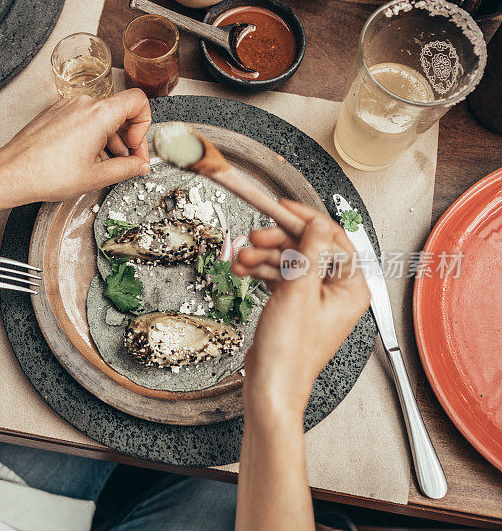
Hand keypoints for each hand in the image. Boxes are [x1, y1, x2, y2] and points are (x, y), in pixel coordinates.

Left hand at [0, 89, 151, 206]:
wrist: (13, 173)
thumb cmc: (47, 174)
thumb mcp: (96, 177)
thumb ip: (126, 168)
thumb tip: (140, 165)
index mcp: (99, 114)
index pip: (138, 101)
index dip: (144, 125)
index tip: (134, 147)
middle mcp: (84, 103)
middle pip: (120, 112)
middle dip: (127, 138)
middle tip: (126, 162)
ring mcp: (68, 106)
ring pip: (101, 117)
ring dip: (109, 140)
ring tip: (103, 165)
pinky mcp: (55, 113)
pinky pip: (83, 119)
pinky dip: (91, 136)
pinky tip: (85, 159)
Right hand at [233, 200, 369, 414]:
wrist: (272, 384)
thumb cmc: (290, 351)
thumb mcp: (299, 291)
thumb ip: (309, 252)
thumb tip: (317, 224)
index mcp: (350, 286)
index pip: (332, 238)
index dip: (306, 219)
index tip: (284, 207)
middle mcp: (336, 291)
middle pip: (306, 248)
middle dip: (276, 241)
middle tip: (254, 236)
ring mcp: (314, 298)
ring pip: (289, 262)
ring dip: (263, 258)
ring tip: (241, 257)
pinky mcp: (295, 306)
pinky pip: (279, 278)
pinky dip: (261, 272)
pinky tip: (243, 269)